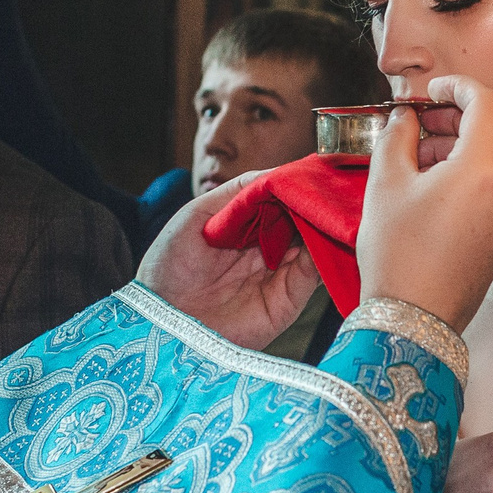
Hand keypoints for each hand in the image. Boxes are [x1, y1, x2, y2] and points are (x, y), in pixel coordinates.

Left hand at [138, 171, 320, 348]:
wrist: (159, 320)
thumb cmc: (167, 266)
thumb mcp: (196, 215)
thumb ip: (236, 192)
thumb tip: (278, 174)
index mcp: (246, 229)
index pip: (283, 203)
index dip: (298, 187)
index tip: (315, 172)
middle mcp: (266, 252)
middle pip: (304, 223)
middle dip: (317, 205)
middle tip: (332, 187)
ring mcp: (278, 277)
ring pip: (315, 247)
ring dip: (325, 228)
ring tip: (333, 208)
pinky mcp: (285, 304)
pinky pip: (312, 276)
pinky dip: (322, 255)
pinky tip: (323, 235)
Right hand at [360, 75, 492, 330]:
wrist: (415, 320)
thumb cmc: (397, 255)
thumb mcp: (385, 184)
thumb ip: (397, 135)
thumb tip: (406, 117)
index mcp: (483, 168)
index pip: (487, 102)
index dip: (458, 86)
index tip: (432, 89)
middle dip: (461, 114)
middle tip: (423, 119)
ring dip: (466, 141)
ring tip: (422, 152)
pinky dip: (474, 167)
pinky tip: (436, 179)